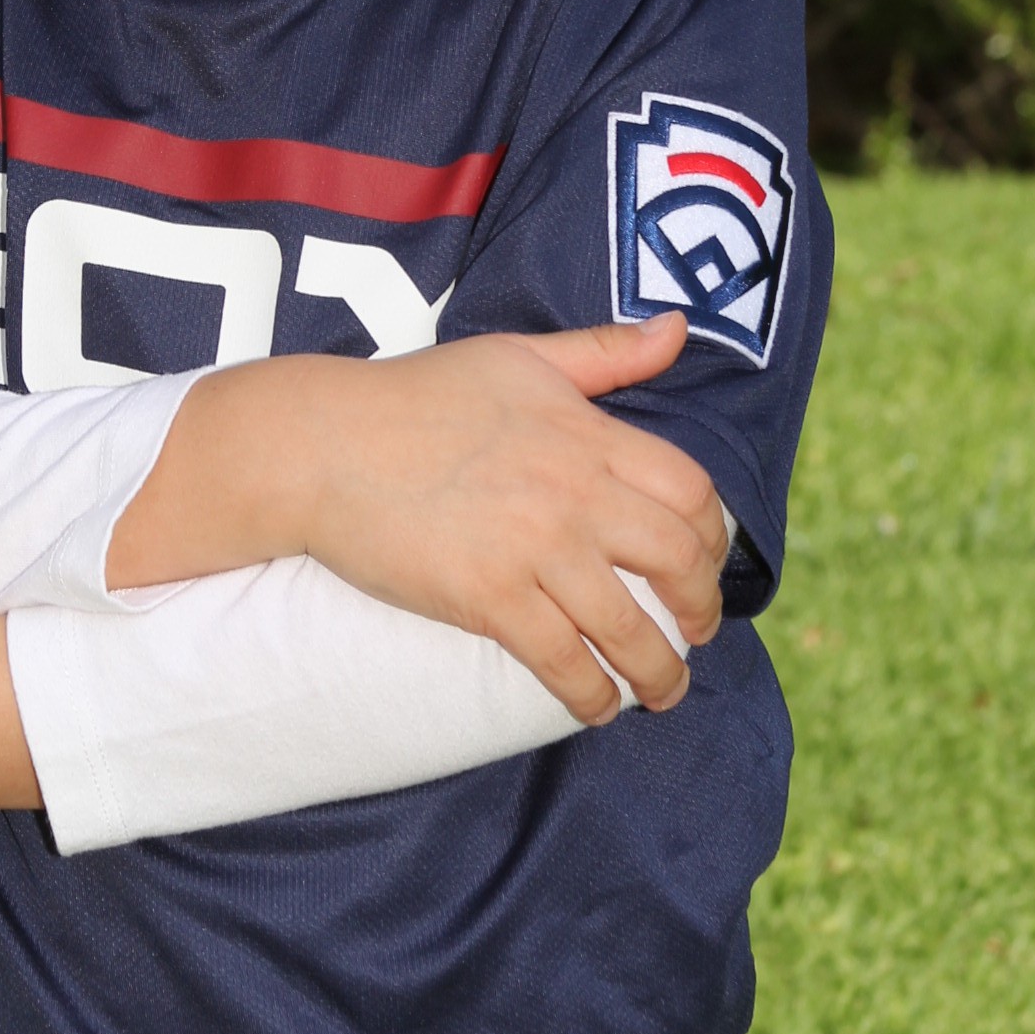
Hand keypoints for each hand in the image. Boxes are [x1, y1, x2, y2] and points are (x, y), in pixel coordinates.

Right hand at [109, 317, 726, 722]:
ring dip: (657, 672)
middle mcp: (574, 491)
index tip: (703, 563)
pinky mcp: (488, 598)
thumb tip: (679, 328)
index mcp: (585, 432)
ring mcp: (533, 547)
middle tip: (695, 635)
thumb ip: (602, 350)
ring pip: (629, 627)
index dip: (711, 536)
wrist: (323, 445)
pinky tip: (595, 705)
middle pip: (678, 562)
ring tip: (661, 692)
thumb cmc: (415, 396)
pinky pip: (564, 660)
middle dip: (700, 610)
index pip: (690, 490)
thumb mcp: (518, 357)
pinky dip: (591, 693)